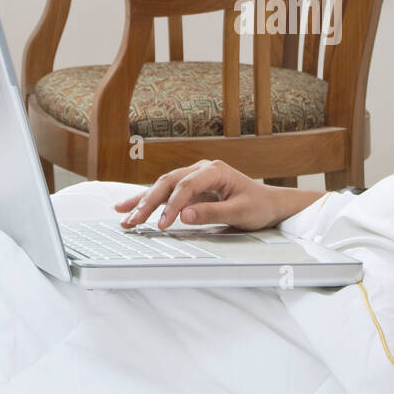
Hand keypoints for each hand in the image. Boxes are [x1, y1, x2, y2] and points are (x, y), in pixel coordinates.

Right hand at [114, 159, 280, 230]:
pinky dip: (147, 201)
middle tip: (134, 221)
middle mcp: (201, 169)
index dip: (173, 205)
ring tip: (124, 217)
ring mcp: (194, 177)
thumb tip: (184, 216)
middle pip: (168, 183)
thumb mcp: (239, 212)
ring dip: (143, 202)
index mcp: (214, 170)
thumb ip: (212, 213)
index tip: (164, 223)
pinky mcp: (190, 189)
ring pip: (162, 187)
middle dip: (148, 203)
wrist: (269, 203)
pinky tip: (129, 207)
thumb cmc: (258, 206)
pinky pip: (165, 194)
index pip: (186, 185)